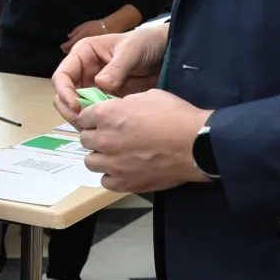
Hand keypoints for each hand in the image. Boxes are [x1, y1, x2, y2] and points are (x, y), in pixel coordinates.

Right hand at [53, 22, 167, 121]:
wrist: (165, 53)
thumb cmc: (146, 43)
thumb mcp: (131, 51)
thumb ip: (116, 68)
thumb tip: (100, 84)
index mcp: (83, 54)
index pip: (63, 75)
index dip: (65, 91)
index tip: (76, 106)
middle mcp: (84, 71)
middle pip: (65, 94)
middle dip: (70, 109)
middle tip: (83, 122)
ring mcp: (94, 86)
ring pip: (77, 106)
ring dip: (81, 117)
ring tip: (93, 127)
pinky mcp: (105, 98)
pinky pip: (94, 112)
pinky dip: (95, 121)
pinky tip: (105, 127)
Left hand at [76, 90, 213, 193]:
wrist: (196, 144)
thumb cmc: (175, 116)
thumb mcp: (148, 96)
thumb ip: (126, 103)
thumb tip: (119, 110)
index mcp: (107, 114)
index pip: (83, 117)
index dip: (93, 118)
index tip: (101, 121)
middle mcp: (104, 139)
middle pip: (85, 140)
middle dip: (96, 137)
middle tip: (112, 137)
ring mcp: (112, 163)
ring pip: (90, 162)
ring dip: (100, 157)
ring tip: (116, 156)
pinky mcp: (124, 182)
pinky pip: (105, 181)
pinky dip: (112, 176)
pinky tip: (123, 170)